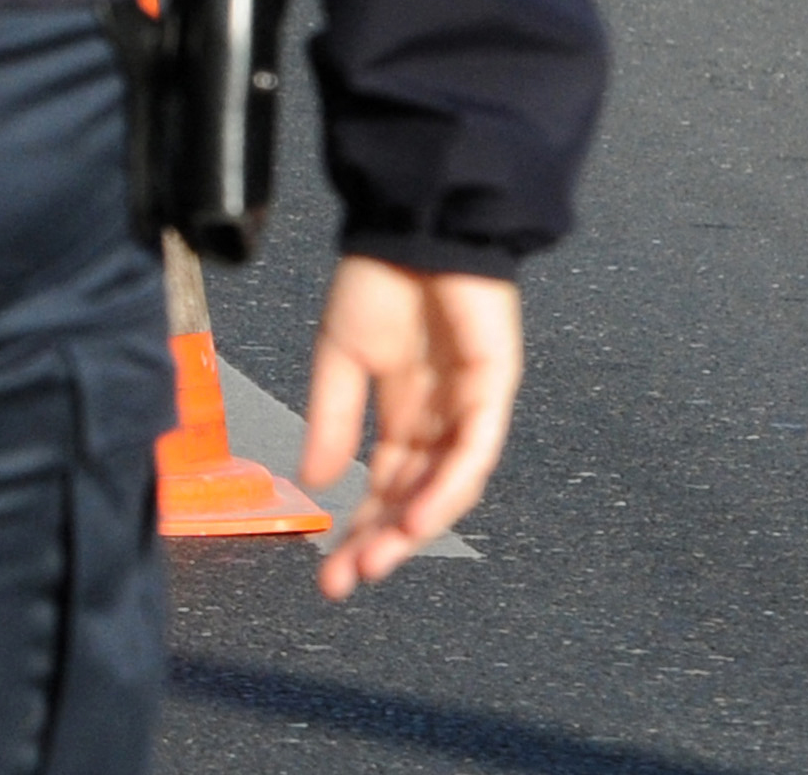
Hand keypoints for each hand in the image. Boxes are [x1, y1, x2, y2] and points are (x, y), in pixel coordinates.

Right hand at [301, 255, 522, 596]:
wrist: (412, 228)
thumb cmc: (377, 282)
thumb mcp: (338, 356)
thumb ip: (331, 418)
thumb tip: (314, 480)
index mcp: (402, 412)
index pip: (384, 484)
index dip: (357, 526)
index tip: (327, 568)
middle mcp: (439, 420)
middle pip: (414, 496)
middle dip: (381, 541)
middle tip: (346, 578)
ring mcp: (469, 408)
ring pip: (448, 484)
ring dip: (415, 525)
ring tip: (380, 557)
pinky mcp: (493, 388)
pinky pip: (473, 449)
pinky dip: (447, 485)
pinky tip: (418, 515)